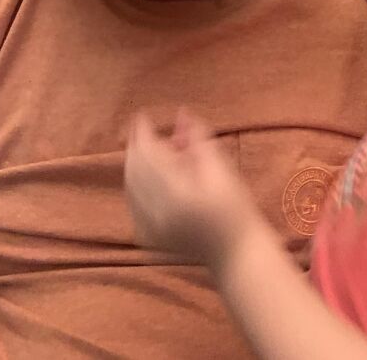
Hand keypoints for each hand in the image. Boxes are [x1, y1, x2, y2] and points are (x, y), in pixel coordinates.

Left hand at [124, 109, 258, 270]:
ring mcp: (149, 229)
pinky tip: (152, 176)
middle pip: (134, 170)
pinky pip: (133, 203)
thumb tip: (182, 114)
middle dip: (137, 146)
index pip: (148, 156)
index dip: (142, 134)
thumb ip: (199, 141)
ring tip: (156, 151)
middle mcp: (156, 214)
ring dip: (138, 164)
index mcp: (176, 196)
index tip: (142, 116)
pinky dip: (138, 184)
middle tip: (146, 129)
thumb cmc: (235, 209)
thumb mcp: (223, 170)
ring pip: (131, 186)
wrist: (235, 253)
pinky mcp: (148, 237)